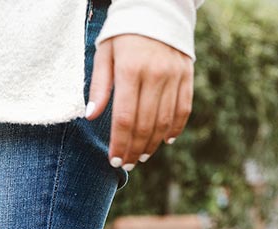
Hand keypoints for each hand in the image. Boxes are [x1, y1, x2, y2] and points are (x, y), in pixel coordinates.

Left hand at [86, 34, 193, 169]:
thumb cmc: (124, 33)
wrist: (158, 6)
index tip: (113, 161)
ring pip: (164, 121)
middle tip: (125, 165)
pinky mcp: (187, 74)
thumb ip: (98, 86)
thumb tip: (91, 116)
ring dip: (152, 144)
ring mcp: (174, 75)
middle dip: (133, 150)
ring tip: (141, 156)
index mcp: (130, 70)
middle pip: (144, 125)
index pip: (124, 119)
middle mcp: (154, 74)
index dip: (119, 144)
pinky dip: (175, 128)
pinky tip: (165, 141)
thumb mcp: (105, 53)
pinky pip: (183, 109)